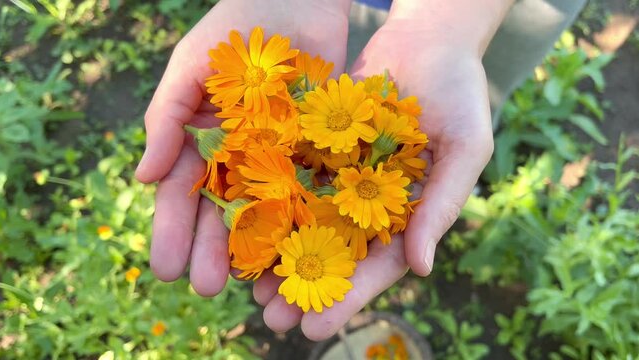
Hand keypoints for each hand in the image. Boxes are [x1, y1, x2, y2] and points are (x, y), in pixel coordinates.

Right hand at [135, 0, 351, 294]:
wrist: (295, 2)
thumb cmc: (233, 34)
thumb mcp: (191, 70)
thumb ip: (167, 119)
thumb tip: (142, 177)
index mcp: (201, 142)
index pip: (181, 194)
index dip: (172, 230)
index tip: (166, 267)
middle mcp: (237, 158)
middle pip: (221, 212)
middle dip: (211, 250)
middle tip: (207, 289)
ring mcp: (276, 158)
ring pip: (262, 211)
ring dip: (253, 248)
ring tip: (248, 284)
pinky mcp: (312, 153)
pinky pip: (304, 191)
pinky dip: (298, 221)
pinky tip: (294, 251)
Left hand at [253, 19, 493, 339]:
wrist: (429, 39)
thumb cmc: (460, 93)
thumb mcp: (464, 149)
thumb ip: (441, 206)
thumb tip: (420, 268)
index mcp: (408, 212)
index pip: (378, 266)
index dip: (347, 298)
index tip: (315, 329)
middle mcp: (372, 201)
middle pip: (336, 252)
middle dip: (305, 287)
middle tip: (272, 319)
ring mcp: (343, 174)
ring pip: (308, 221)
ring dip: (280, 254)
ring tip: (249, 288)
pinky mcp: (319, 145)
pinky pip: (293, 176)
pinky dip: (271, 202)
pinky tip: (244, 224)